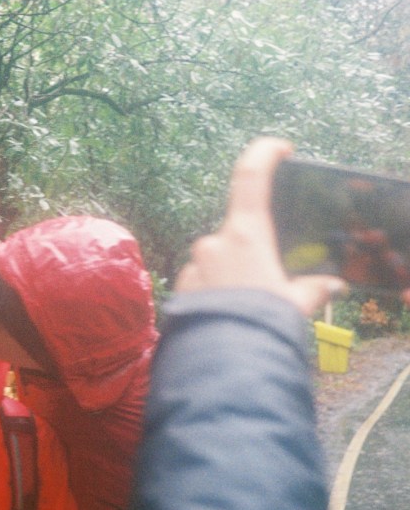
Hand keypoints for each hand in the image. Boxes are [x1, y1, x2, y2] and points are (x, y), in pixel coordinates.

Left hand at [174, 137, 346, 315]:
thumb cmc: (263, 324)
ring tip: (250, 308)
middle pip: (238, 234)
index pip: (251, 178)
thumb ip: (309, 290)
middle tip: (270, 284)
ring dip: (234, 277)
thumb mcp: (296, 305)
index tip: (280, 148)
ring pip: (218, 261)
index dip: (264, 154)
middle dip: (253, 253)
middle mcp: (213, 242)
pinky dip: (216, 293)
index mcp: (245, 235)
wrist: (223, 361)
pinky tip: (228, 316)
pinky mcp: (180, 287)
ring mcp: (193, 264)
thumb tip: (329, 286)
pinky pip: (202, 282)